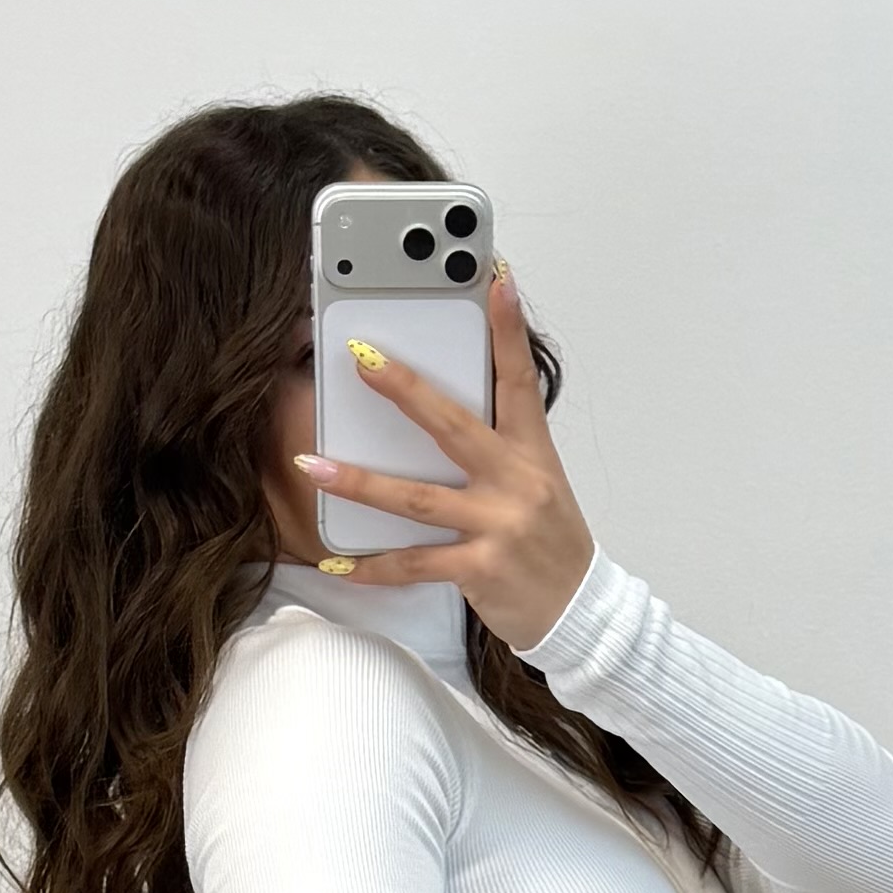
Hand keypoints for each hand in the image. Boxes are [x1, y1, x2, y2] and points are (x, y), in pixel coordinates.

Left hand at [301, 266, 594, 655]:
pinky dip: (372, 566)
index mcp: (532, 453)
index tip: (495, 280)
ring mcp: (498, 526)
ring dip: (359, 482)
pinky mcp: (480, 568)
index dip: (508, 328)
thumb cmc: (551, 545)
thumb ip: (497, 449)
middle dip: (404, 389)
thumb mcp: (538, 485)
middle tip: (361, 358)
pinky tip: (336, 562)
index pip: (519, 380)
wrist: (580, 612)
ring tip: (312, 463)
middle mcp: (517, 482)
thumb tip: (441, 417)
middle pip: (452, 426)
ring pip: (417, 498)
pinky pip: (414, 563)